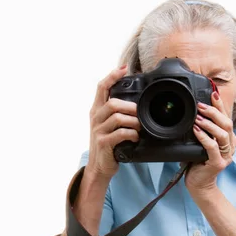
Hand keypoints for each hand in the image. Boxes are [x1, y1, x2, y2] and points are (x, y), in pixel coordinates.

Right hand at [87, 64, 140, 178]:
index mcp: (97, 110)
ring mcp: (98, 131)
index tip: (124, 68)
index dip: (112, 76)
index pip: (101, 87)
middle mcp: (95, 118)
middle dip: (130, 107)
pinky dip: (131, 134)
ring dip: (133, 121)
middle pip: (112, 103)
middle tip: (140, 114)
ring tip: (139, 127)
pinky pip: (120, 133)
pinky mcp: (103, 143)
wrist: (99, 167)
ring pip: (117, 117)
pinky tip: (135, 138)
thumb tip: (135, 104)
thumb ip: (117, 113)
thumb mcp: (108, 126)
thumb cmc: (107, 145)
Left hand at [183, 91, 235, 195]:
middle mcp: (230, 146)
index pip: (226, 118)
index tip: (213, 93)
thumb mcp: (201, 143)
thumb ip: (202, 130)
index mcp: (228, 139)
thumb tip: (194, 112)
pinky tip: (196, 130)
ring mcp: (226, 155)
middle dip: (214, 111)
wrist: (198, 184)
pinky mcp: (218, 163)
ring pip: (222, 134)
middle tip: (201, 105)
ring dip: (209, 123)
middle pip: (227, 124)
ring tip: (197, 117)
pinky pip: (212, 147)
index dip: (221, 105)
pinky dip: (204, 136)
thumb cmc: (198, 163)